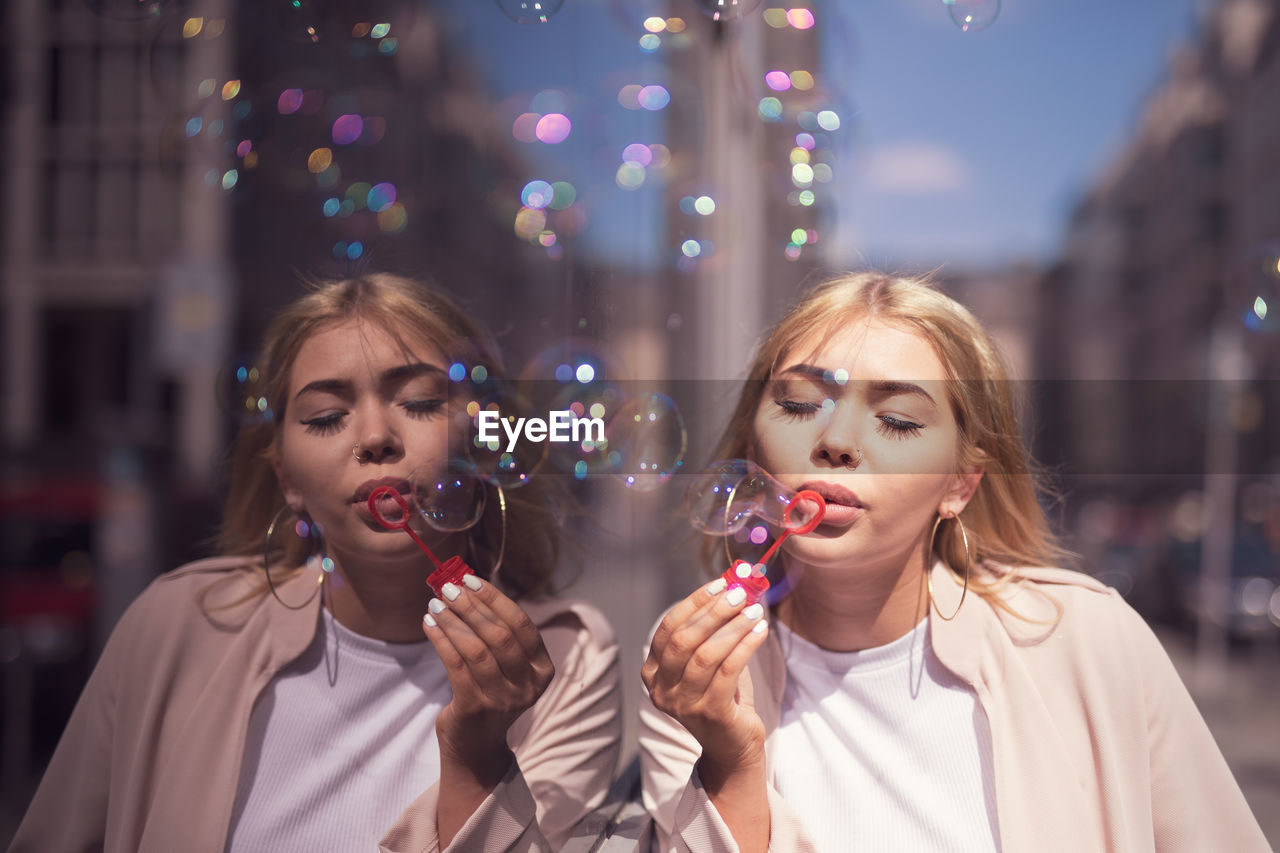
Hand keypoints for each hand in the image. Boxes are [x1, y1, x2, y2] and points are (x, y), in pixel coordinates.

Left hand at [422, 574, 553, 845]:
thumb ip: (497, 632)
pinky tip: (428, 625)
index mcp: (542, 670)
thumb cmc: (488, 694)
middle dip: (471, 606)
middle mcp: (528, 686)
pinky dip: (440, 639)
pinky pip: (455, 664)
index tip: (470, 579)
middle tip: (448, 588)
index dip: (495, 599)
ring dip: (452, 621)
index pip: (522, 624)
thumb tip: (467, 584)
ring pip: (476, 648)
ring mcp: (503, 699)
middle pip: (499, 634)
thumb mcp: (505, 666)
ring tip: (435, 604)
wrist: (475, 747)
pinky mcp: (474, 708)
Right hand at [641, 577, 769, 775]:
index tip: (720, 584)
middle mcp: (661, 689)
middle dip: (714, 612)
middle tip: (739, 594)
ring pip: (706, 654)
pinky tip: (761, 631)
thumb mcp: (709, 663)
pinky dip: (746, 645)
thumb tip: (733, 588)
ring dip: (733, 627)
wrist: (732, 747)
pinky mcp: (710, 714)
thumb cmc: (722, 697)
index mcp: (654, 673)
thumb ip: (713, 631)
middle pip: (684, 639)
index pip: (668, 628)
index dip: (694, 603)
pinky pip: (728, 671)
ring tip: (755, 611)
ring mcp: (683, 705)